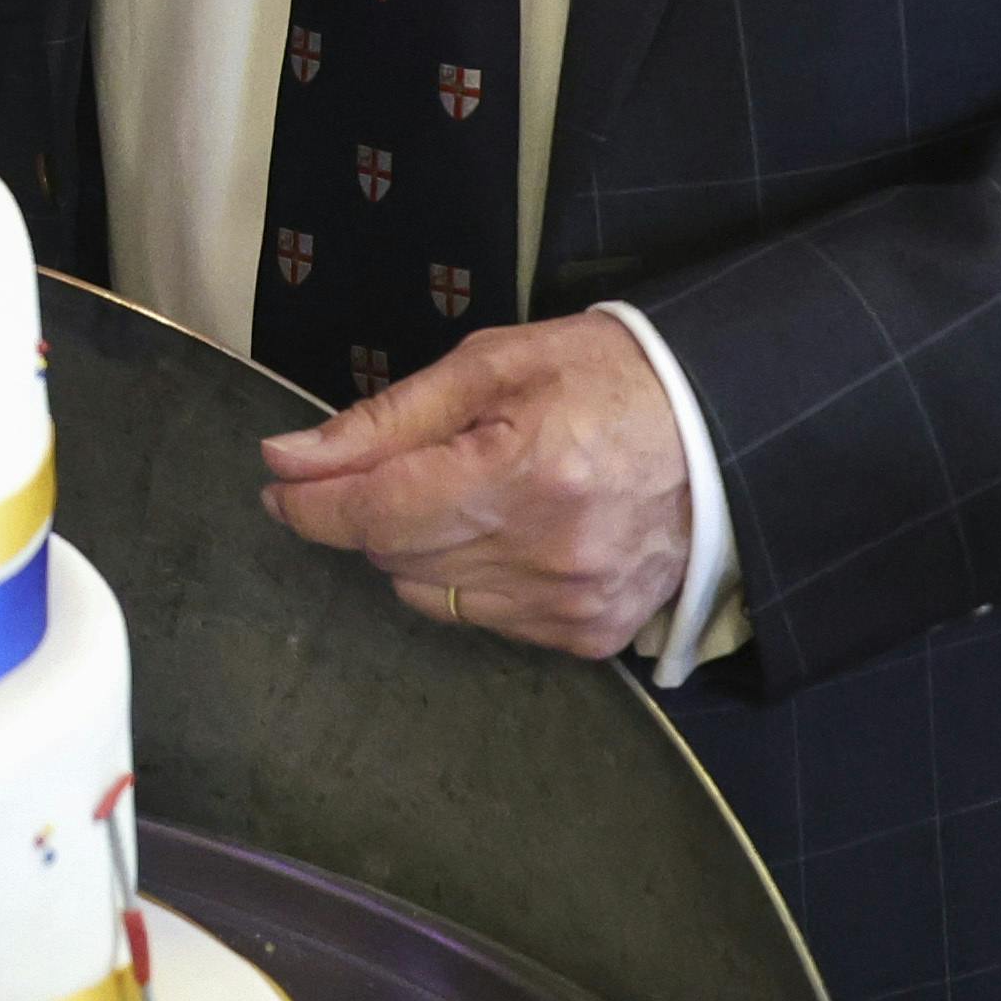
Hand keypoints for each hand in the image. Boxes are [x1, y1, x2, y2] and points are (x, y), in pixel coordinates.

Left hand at [253, 313, 693, 660]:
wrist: (721, 428)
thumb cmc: (604, 377)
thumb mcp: (491, 365)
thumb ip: (384, 420)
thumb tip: (290, 458)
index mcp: (523, 474)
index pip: (375, 514)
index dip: (312, 503)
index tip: (279, 482)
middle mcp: (550, 554)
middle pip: (393, 556)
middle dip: (372, 510)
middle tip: (393, 465)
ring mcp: (573, 605)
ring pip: (428, 595)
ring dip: (420, 547)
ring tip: (466, 492)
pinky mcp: (590, 635)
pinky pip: (483, 620)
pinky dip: (473, 578)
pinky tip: (508, 531)